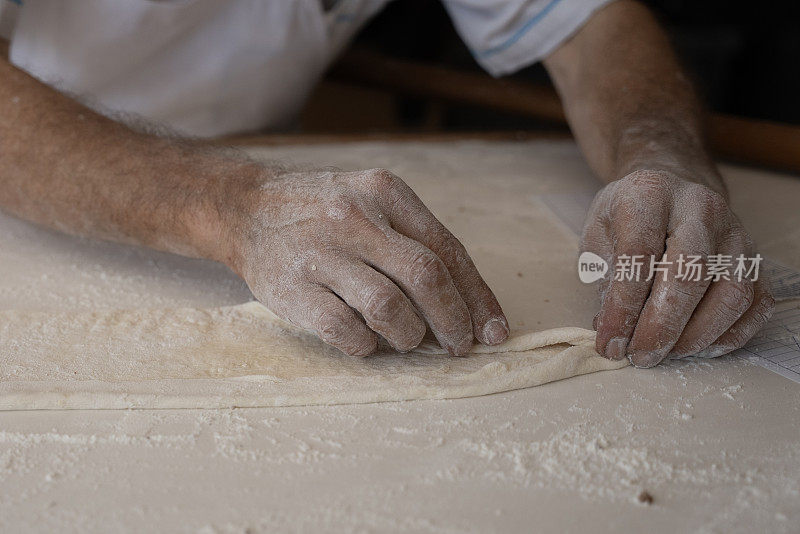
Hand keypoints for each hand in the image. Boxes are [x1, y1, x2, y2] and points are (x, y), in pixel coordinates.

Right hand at [223, 167, 507, 355]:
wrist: (246, 208)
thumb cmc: (323, 212)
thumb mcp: (372, 203)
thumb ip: (415, 240)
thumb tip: (467, 305)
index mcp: (385, 192)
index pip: (446, 249)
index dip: (476, 296)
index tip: (492, 330)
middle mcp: (355, 218)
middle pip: (426, 277)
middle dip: (453, 321)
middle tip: (459, 345)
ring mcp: (321, 254)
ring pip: (390, 309)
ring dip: (409, 336)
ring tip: (406, 339)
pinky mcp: (293, 289)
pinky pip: (347, 332)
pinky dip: (367, 346)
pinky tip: (367, 341)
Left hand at [582, 170, 773, 367]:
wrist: (672, 188)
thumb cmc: (629, 216)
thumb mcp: (599, 234)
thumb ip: (604, 278)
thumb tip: (613, 330)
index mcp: (651, 194)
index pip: (639, 254)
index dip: (623, 306)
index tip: (610, 342)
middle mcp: (700, 209)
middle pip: (690, 273)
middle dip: (662, 326)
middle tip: (640, 356)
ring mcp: (735, 233)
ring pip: (731, 292)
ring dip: (696, 335)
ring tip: (666, 353)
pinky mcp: (755, 258)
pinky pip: (755, 303)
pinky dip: (729, 334)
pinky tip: (698, 347)